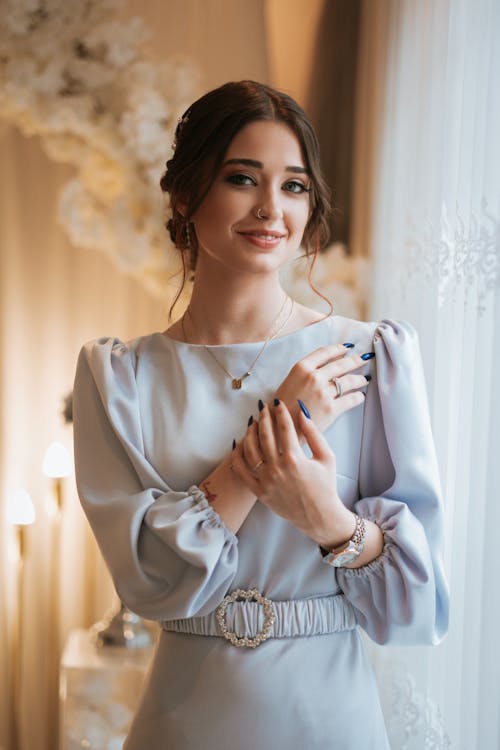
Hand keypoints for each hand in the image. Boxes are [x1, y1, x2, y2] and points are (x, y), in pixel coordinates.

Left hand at [231, 400, 355, 547]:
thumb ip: (314, 434)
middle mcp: (277, 469)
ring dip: (250, 433)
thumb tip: (302, 413)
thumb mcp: (326, 457)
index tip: (278, 403)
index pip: (284, 427)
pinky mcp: (259, 492)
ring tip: (253, 423)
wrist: (319, 516)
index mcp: (295, 459)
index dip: (280, 412)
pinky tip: (238, 443)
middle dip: (263, 418)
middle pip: (264, 435)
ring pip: (250, 450)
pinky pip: (241, 471)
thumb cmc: (325, 486)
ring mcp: (266, 481)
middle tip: (263, 408)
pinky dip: (237, 455)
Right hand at [275, 343, 370, 434]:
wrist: (279, 426)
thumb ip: (307, 370)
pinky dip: (358, 397)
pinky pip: (351, 399)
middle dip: (355, 361)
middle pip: (341, 364)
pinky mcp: (331, 409)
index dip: (339, 348)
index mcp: (302, 367)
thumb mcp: (290, 380)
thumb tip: (328, 363)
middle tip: (364, 359)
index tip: (347, 347)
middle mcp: (314, 377)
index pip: (325, 352)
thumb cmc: (282, 404)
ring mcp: (323, 393)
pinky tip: (360, 396)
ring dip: (359, 379)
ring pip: (349, 381)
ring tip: (364, 379)